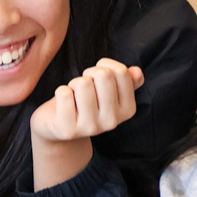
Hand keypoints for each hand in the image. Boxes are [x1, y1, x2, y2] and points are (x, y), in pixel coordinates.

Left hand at [29, 59, 144, 143]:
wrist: (59, 127)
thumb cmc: (85, 101)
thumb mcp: (108, 90)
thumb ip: (126, 80)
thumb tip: (137, 71)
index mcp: (128, 109)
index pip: (121, 71)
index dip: (104, 66)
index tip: (97, 79)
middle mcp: (112, 121)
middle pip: (103, 75)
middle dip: (89, 75)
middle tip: (84, 89)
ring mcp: (91, 128)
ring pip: (83, 83)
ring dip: (74, 85)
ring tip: (74, 98)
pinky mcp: (68, 130)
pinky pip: (64, 94)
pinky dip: (60, 92)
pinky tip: (63, 105)